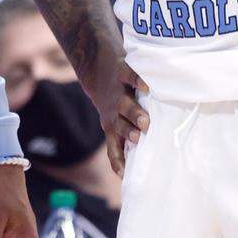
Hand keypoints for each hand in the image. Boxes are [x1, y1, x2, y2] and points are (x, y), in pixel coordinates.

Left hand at [86, 58, 148, 176]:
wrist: (91, 61)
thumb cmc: (110, 94)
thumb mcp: (113, 116)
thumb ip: (127, 134)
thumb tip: (146, 158)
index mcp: (111, 124)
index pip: (113, 148)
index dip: (118, 161)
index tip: (127, 175)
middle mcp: (113, 110)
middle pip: (119, 125)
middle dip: (128, 132)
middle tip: (137, 138)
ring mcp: (117, 91)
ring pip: (124, 104)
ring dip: (133, 112)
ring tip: (144, 120)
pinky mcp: (121, 70)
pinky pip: (129, 76)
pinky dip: (137, 80)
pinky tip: (146, 86)